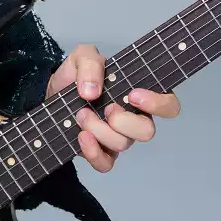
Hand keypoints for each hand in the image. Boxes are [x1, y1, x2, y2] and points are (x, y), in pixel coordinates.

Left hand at [46, 44, 180, 171]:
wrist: (51, 93)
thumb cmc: (76, 75)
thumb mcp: (82, 56)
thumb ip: (91, 65)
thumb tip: (92, 91)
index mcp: (140, 94)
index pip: (168, 105)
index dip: (158, 104)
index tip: (133, 95)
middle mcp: (134, 118)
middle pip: (147, 132)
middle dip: (123, 121)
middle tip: (106, 108)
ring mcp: (118, 136)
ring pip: (123, 144)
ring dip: (99, 129)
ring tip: (81, 114)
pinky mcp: (101, 151)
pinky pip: (106, 163)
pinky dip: (93, 152)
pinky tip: (81, 136)